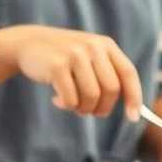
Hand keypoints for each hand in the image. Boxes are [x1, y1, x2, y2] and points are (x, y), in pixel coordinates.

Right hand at [8, 25, 142, 119]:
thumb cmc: (64, 57)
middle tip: (92, 111)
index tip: (133, 118)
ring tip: (73, 104)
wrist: (28, 43)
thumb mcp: (89, 57)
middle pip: (111, 89)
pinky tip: (57, 99)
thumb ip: (109, 76)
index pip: (128, 73)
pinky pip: (71, 100)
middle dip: (103, 108)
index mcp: (105, 45)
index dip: (134, 97)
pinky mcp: (56, 66)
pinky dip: (66, 106)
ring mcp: (74, 55)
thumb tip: (134, 110)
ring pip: (92, 97)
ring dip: (83, 109)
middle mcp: (92, 47)